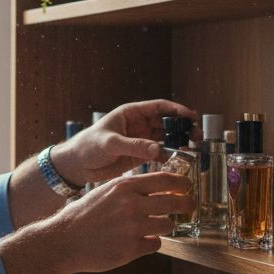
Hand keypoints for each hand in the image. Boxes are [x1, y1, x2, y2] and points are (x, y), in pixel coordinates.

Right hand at [49, 171, 191, 273]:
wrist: (64, 240)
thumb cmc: (83, 215)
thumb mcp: (105, 191)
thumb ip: (129, 189)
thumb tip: (156, 189)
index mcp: (125, 186)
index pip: (164, 180)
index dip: (181, 183)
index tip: (188, 186)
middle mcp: (132, 205)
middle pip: (174, 203)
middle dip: (186, 205)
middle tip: (189, 207)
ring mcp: (133, 227)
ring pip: (168, 225)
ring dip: (166, 226)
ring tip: (157, 226)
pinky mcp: (132, 248)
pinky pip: (156, 243)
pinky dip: (151, 242)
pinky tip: (141, 240)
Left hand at [50, 99, 197, 185]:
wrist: (77, 166)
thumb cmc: (87, 147)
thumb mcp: (109, 143)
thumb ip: (133, 146)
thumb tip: (157, 149)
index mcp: (131, 114)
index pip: (159, 107)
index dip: (176, 110)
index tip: (191, 116)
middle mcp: (139, 125)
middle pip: (167, 122)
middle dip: (183, 127)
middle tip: (196, 135)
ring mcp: (141, 140)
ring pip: (166, 137)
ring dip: (180, 141)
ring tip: (193, 148)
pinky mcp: (140, 155)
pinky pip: (160, 152)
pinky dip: (171, 155)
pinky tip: (180, 159)